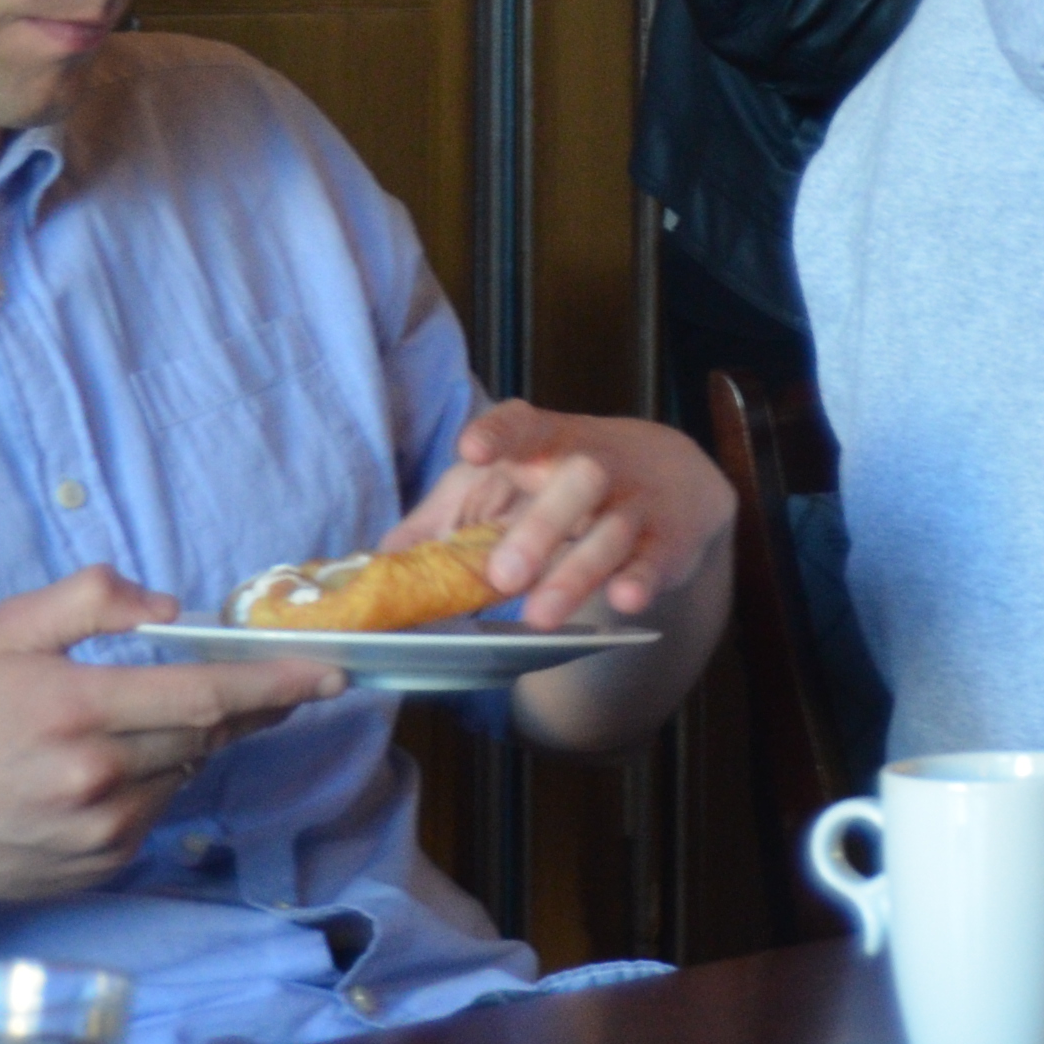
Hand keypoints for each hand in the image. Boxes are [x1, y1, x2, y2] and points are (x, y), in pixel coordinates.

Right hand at [0, 570, 339, 908]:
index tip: (330, 670)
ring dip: (196, 737)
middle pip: (209, 730)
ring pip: (190, 767)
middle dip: (247, 702)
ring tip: (157, 719)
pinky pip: (161, 807)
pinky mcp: (104, 863)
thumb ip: (91, 599)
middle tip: (275, 680)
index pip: (205, 693)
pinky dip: (160, 777)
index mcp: (74, 709)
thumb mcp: (9, 631)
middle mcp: (93, 775)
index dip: (276, 682)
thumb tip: (169, 608)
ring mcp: (101, 829)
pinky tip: (120, 764)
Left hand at [404, 405, 730, 626]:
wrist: (672, 476)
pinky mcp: (667, 540)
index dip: (498, 434)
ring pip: (613, 531)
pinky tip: (625, 601)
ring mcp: (637, 501)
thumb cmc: (558, 483)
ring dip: (577, 573)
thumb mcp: (502, 486)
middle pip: (578, 480)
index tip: (472, 450)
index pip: (522, 427)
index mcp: (546, 442)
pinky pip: (656, 559)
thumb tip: (371, 568)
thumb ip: (441, 522)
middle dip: (542, 526)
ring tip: (540, 616)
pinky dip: (642, 580)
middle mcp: (596, 463)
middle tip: (502, 575)